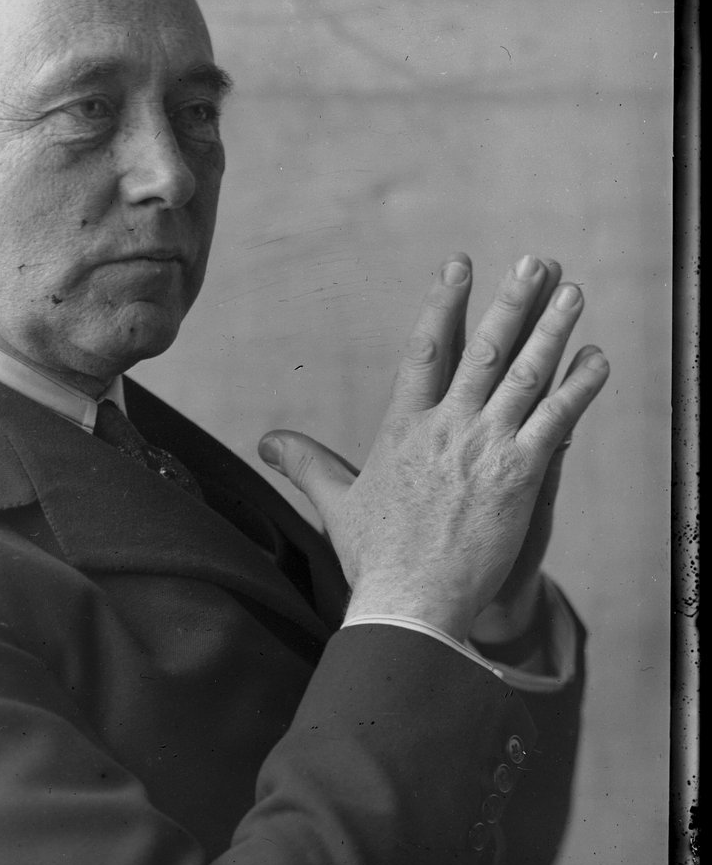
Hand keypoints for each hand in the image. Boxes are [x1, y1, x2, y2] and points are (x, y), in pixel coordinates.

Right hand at [258, 254, 609, 642]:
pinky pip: (555, 421)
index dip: (443, 304)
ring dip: (551, 330)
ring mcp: (485, 448)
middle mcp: (446, 427)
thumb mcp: (335, 502)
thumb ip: (306, 462)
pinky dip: (578, 388)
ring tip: (572, 292)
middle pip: (483, 349)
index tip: (457, 266)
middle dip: (510, 301)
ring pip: (524, 375)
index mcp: (404, 427)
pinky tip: (597, 359)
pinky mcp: (519, 476)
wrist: (412, 602)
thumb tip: (266, 441)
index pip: (425, 350)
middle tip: (533, 262)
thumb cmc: (374, 557)